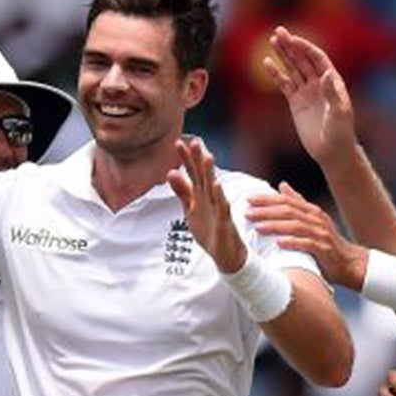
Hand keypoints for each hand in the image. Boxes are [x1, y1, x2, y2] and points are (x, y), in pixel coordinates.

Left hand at [167, 137, 245, 272]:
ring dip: (210, 173)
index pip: (192, 173)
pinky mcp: (224, 222)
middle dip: (198, 160)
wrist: (225, 254)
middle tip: (194, 141)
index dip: (186, 159)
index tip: (178, 142)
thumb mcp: (190, 210)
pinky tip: (217, 185)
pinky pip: (222, 207)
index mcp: (201, 195)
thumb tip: (171, 172)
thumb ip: (182, 192)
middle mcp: (210, 199)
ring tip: (207, 157)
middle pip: (203, 176)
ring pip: (213, 188)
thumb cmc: (209, 231)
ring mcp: (218, 209)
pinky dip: (219, 196)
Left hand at [247, 183, 367, 288]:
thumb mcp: (312, 219)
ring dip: (275, 226)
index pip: (286, 201)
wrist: (349, 262)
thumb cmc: (326, 242)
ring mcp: (321, 234)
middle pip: (288, 211)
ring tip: (258, 228)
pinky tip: (278, 243)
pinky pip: (307, 244)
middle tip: (247, 213)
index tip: (248, 200)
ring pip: (295, 226)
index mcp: (311, 211)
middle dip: (266, 211)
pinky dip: (292, 242)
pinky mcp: (324, 249)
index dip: (267, 199)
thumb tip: (282, 185)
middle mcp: (316, 219)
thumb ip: (297, 202)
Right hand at [264, 27, 356, 164]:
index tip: (293, 40)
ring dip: (283, 55)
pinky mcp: (296, 103)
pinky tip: (267, 63)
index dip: (305, 48)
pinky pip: (284, 84)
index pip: (317, 58)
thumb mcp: (339, 112)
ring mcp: (307, 92)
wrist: (331, 151)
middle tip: (278, 32)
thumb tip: (326, 74)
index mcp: (332, 81)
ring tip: (272, 41)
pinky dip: (276, 74)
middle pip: (303, 59)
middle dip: (291, 45)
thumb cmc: (340, 132)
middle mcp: (319, 83)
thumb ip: (332, 93)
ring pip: (292, 69)